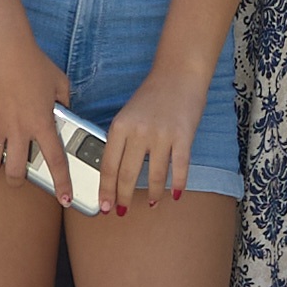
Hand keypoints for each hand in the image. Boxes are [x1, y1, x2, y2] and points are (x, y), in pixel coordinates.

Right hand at [0, 41, 74, 187]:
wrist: (4, 47)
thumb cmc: (33, 62)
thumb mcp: (60, 82)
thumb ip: (64, 102)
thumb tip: (64, 112)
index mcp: (43, 123)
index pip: (56, 162)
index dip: (62, 184)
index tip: (66, 198)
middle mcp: (20, 129)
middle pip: (17, 171)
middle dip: (18, 180)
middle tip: (18, 177)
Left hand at [107, 64, 207, 209]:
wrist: (178, 75)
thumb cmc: (151, 96)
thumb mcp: (126, 115)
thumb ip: (120, 139)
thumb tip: (113, 171)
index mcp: (119, 126)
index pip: (108, 165)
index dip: (105, 189)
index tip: (103, 205)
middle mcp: (138, 132)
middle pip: (127, 174)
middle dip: (122, 196)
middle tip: (120, 211)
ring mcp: (162, 135)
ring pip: (154, 175)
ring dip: (151, 193)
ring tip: (149, 203)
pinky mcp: (183, 137)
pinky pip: (180, 168)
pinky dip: (177, 184)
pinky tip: (174, 195)